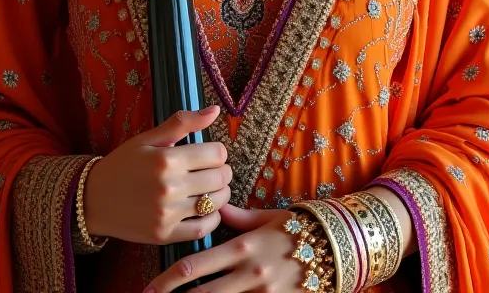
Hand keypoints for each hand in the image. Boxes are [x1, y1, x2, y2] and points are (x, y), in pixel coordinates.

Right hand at [83, 105, 231, 244]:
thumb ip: (183, 123)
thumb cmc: (123, 164)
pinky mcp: (164, 234)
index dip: (218, 152)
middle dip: (222, 172)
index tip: (210, 154)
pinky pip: (203, 230)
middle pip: (220, 178)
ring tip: (210, 189)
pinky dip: (211, 219)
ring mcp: (167, 214)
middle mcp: (170, 187)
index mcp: (167, 159)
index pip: (217, 154)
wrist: (93, 198)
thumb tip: (215, 110)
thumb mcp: (149, 138)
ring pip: (216, 204)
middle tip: (213, 171)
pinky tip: (204, 209)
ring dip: (220, 195)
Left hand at [146, 202, 303, 292]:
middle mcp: (249, 272)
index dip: (169, 278)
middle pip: (202, 292)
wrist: (337, 246)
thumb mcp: (268, 217)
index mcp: (242, 246)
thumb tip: (216, 205)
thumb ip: (239, 216)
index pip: (197, 264)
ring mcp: (263, 292)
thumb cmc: (299, 227)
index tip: (151, 286)